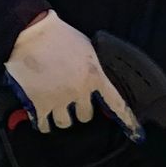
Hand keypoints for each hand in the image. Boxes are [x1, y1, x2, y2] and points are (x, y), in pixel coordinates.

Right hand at [5, 11, 139, 135]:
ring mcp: (59, 99)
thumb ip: (94, 67)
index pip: (115, 103)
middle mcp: (79, 91)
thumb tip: (97, 79)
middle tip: (71, 101)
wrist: (29, 33)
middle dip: (80, 110)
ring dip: (62, 117)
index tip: (136, 134)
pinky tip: (42, 118)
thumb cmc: (58, 35)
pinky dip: (43, 123)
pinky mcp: (39, 104)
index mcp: (94, 76)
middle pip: (86, 116)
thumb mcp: (86, 48)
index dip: (127, 120)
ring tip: (56, 108)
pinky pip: (45, 125)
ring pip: (66, 123)